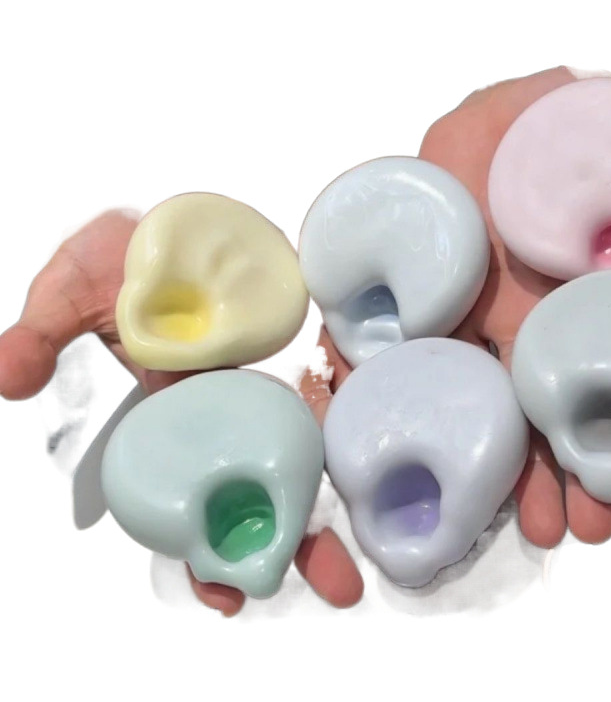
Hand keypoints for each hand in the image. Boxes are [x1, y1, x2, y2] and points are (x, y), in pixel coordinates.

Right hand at [0, 210, 363, 614]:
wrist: (173, 218)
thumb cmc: (123, 253)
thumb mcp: (72, 290)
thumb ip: (44, 335)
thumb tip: (7, 381)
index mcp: (172, 414)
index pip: (191, 496)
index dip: (205, 549)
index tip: (228, 596)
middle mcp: (224, 406)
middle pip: (261, 484)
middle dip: (295, 539)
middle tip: (338, 589)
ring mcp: (263, 376)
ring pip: (301, 445)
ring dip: (333, 489)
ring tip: (368, 548)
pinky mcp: (295, 341)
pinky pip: (324, 383)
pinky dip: (342, 412)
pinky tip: (371, 445)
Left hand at [302, 65, 610, 549]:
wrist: (449, 140)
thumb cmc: (524, 127)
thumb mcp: (602, 111)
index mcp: (591, 295)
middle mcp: (540, 327)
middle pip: (570, 409)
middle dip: (587, 471)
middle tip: (598, 526)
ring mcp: (479, 336)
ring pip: (503, 416)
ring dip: (525, 476)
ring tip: (544, 530)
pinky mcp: (422, 332)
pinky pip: (428, 389)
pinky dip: (439, 431)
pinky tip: (458, 484)